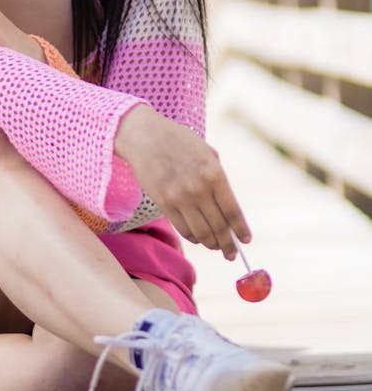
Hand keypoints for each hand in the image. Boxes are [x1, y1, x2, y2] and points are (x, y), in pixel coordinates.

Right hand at [114, 104, 250, 259]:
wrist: (146, 136)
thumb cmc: (180, 142)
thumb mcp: (208, 153)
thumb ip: (219, 178)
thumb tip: (228, 209)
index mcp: (214, 174)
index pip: (232, 212)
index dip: (241, 230)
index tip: (246, 240)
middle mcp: (198, 189)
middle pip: (219, 227)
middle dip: (228, 244)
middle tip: (231, 253)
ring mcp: (180, 198)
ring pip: (201, 233)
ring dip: (211, 244)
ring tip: (216, 247)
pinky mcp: (164, 204)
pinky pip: (183, 229)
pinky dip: (193, 237)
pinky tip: (199, 238)